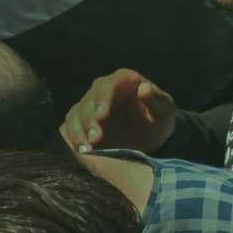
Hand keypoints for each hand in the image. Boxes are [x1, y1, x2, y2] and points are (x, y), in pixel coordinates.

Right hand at [61, 69, 177, 153]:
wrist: (150, 137)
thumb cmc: (158, 119)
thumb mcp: (164, 110)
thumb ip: (156, 99)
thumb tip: (144, 88)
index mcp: (123, 80)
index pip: (107, 85)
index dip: (102, 99)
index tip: (102, 116)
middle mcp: (102, 92)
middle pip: (88, 101)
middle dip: (89, 120)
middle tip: (95, 140)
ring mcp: (89, 109)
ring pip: (75, 115)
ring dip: (78, 132)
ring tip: (85, 151)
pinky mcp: (81, 126)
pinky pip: (68, 130)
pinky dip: (69, 140)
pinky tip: (74, 152)